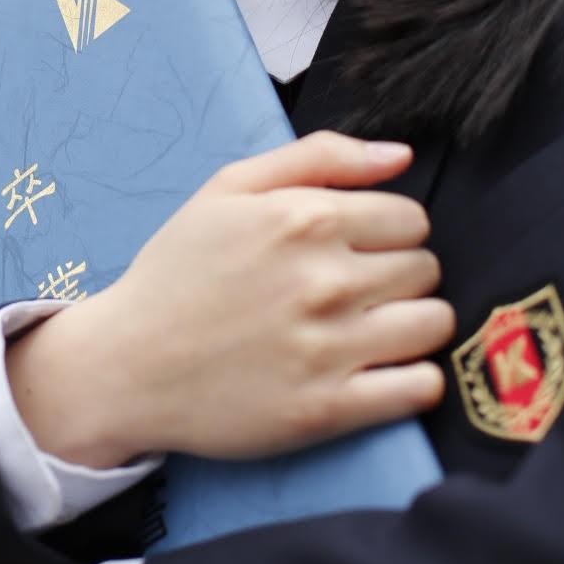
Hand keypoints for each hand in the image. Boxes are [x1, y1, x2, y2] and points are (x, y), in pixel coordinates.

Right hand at [7, 131, 453, 466]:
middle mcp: (326, 279)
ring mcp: (330, 347)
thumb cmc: (180, 271)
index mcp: (304, 218)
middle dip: (399, 273)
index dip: (388, 229)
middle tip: (356, 289)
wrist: (129, 363)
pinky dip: (413, 380)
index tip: (358, 248)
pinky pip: (421, 388)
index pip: (411, 216)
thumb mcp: (229, 188)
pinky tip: (379, 372)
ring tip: (371, 329)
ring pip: (434, 323)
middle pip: (426, 267)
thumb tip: (400, 154)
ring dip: (412, 324)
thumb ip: (319, 156)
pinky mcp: (330, 409)